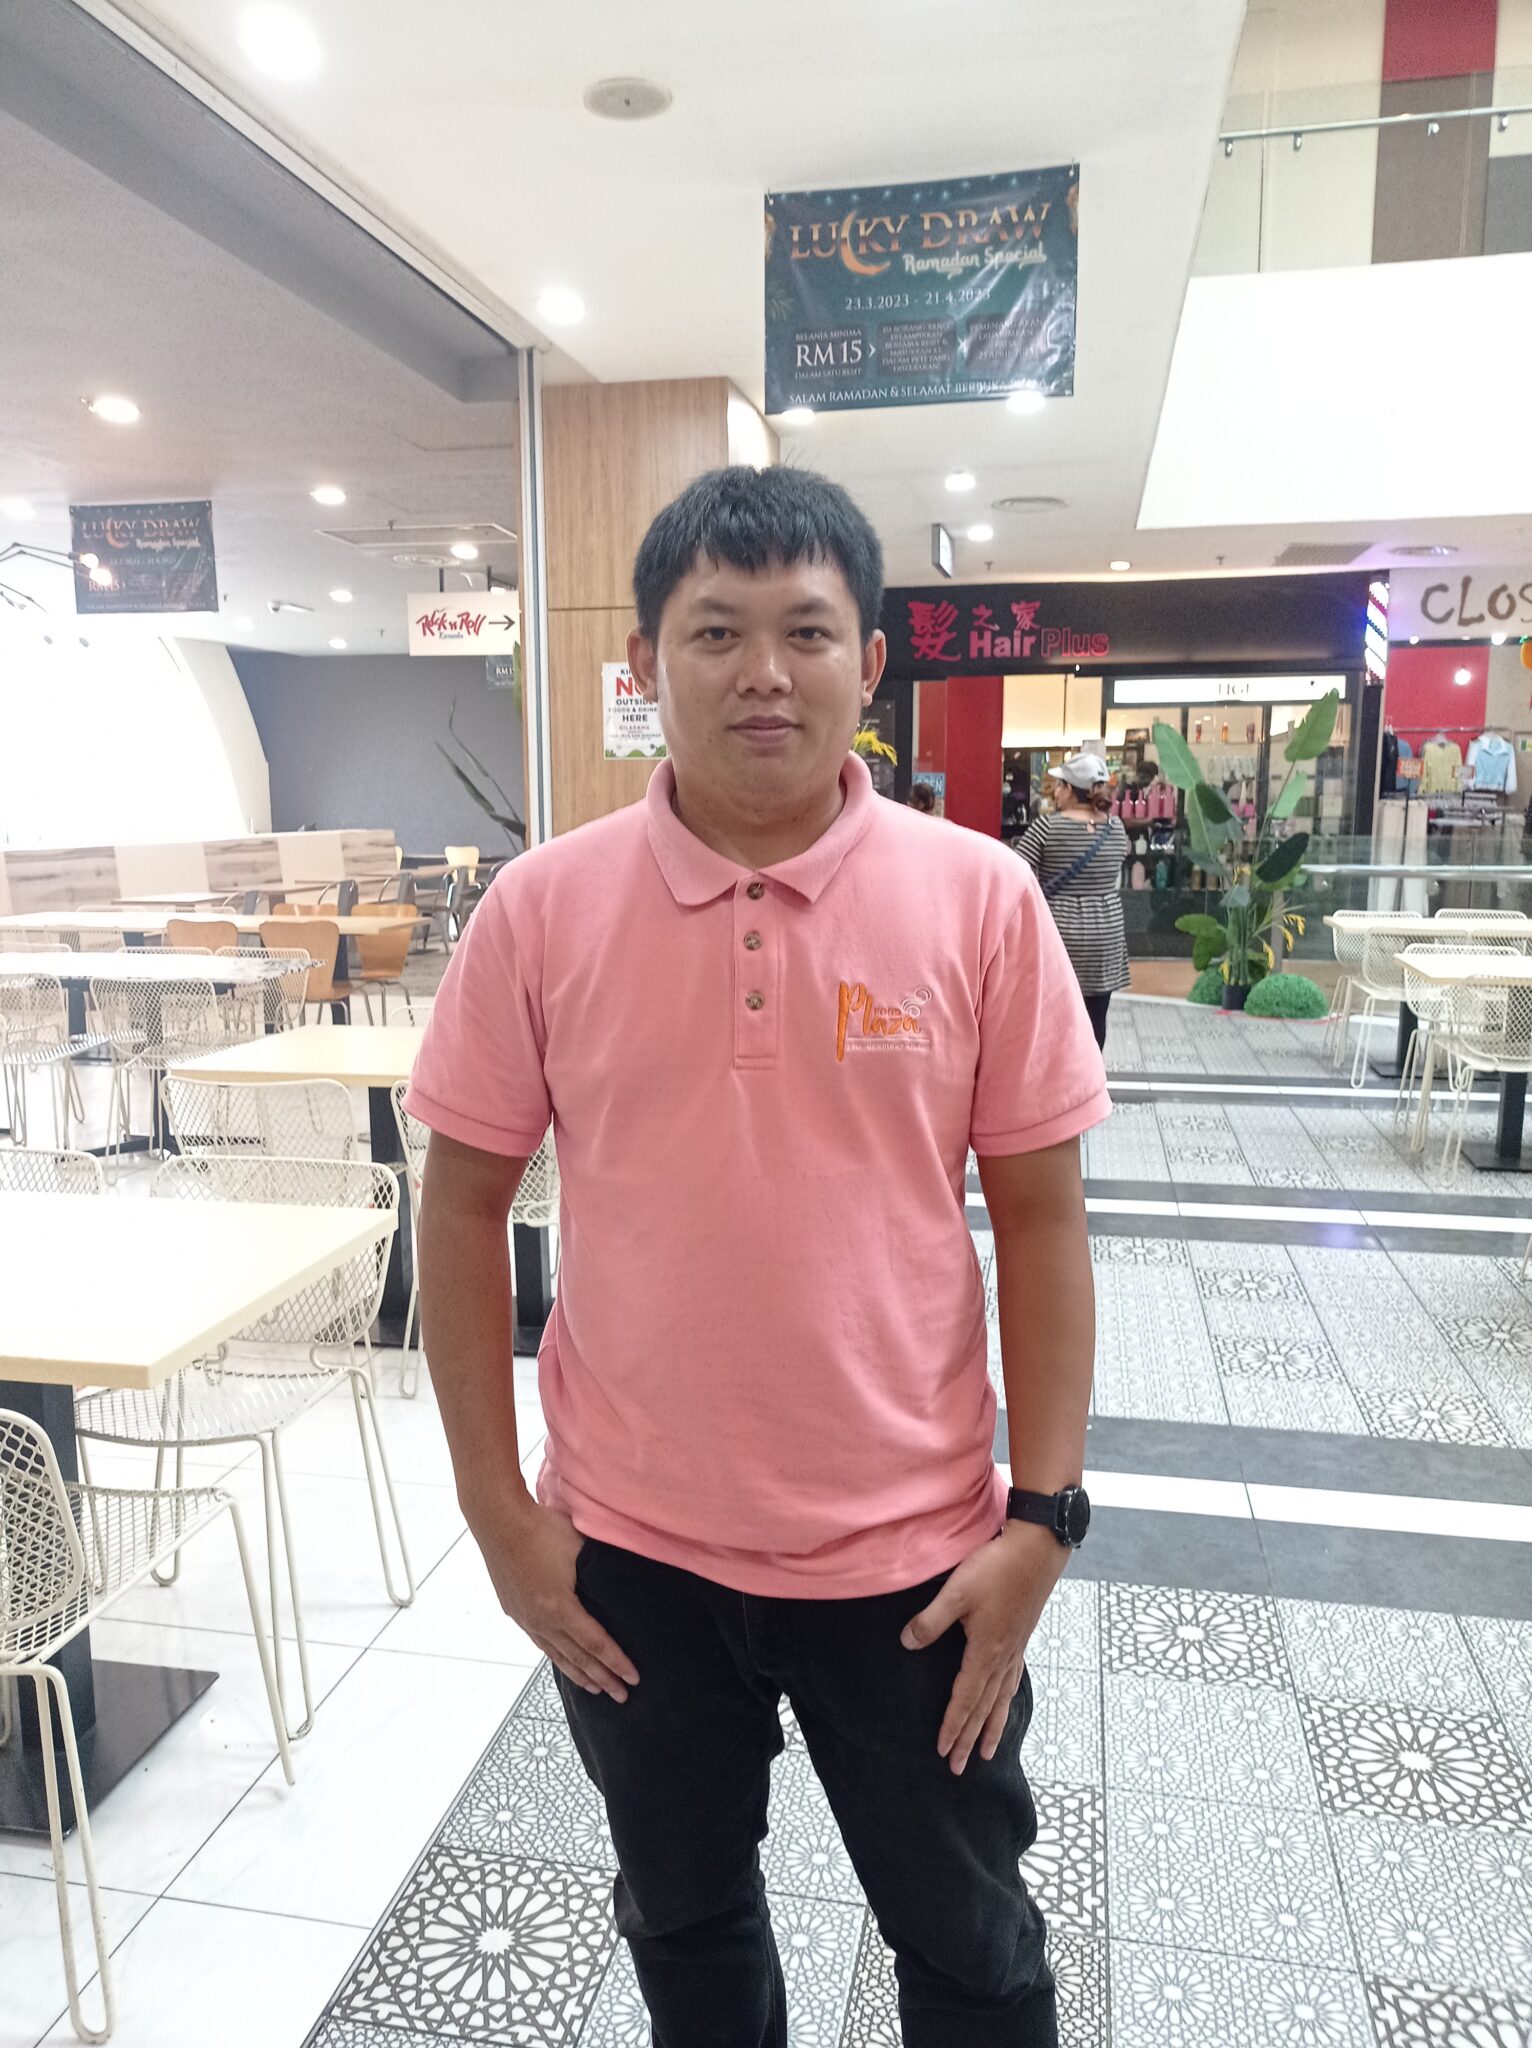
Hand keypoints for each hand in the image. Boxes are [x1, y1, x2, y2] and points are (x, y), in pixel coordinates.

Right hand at [468, 1491, 638, 1703]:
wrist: (498, 1522)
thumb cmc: (542, 1528)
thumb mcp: (580, 1547)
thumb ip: (600, 1569)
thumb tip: (622, 1581)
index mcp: (560, 1608)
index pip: (596, 1644)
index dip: (617, 1663)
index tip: (633, 1678)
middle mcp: (541, 1621)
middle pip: (578, 1657)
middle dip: (602, 1678)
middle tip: (622, 1696)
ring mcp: (525, 1618)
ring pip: (557, 1655)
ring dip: (579, 1674)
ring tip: (596, 1689)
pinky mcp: (515, 1611)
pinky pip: (541, 1643)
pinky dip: (557, 1658)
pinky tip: (564, 1661)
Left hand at [901, 1520, 1066, 1774]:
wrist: (1038, 1550)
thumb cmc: (996, 1568)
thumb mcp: (957, 1592)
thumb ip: (931, 1621)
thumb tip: (907, 1644)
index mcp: (986, 1652)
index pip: (964, 1699)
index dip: (952, 1726)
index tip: (942, 1751)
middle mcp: (1003, 1658)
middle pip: (984, 1708)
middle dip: (969, 1739)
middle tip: (960, 1768)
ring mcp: (1016, 1649)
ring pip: (1001, 1699)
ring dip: (992, 1727)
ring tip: (988, 1752)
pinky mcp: (1023, 1638)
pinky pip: (1013, 1681)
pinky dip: (1006, 1700)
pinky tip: (1005, 1701)